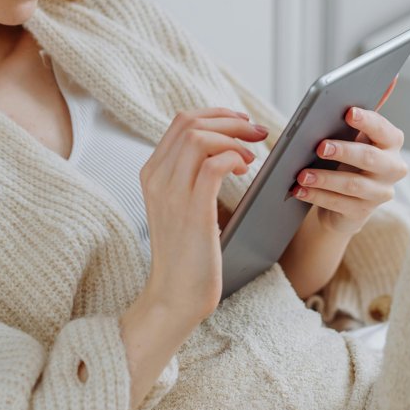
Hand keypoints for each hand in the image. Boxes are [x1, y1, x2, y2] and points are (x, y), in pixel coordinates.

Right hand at [139, 107, 268, 323]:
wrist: (174, 295)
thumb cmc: (186, 253)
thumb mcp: (178, 206)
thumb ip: (188, 176)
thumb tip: (221, 149)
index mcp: (152, 172)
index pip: (181, 122)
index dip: (217, 115)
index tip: (242, 123)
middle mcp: (157, 177)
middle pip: (190, 122)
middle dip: (231, 121)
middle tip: (257, 134)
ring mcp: (172, 193)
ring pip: (200, 137)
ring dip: (234, 138)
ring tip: (251, 156)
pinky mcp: (193, 211)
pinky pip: (214, 165)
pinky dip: (233, 159)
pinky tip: (244, 170)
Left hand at [292, 77, 408, 234]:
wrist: (343, 200)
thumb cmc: (347, 157)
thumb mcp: (354, 133)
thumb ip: (366, 109)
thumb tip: (390, 76)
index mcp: (391, 142)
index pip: (385, 130)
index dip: (369, 121)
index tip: (348, 112)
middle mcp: (392, 168)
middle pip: (371, 159)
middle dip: (344, 151)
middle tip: (319, 146)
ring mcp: (380, 193)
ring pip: (353, 185)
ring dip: (324, 178)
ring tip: (300, 174)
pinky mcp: (362, 213)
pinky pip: (339, 204)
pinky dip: (316, 196)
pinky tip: (298, 190)